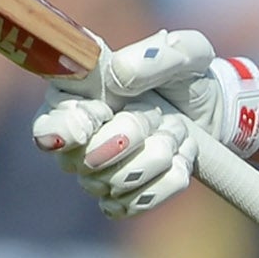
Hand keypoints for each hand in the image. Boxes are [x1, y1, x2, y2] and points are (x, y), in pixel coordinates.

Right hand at [33, 29, 258, 217]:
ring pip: (116, 184)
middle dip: (134, 134)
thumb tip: (121, 75)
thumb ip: (152, 56)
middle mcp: (76, 140)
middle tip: (159, 112)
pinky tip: (179, 157)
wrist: (211, 111)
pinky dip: (167, 181)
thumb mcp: (183, 52)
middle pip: (88, 160)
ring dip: (158, 155)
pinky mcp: (121, 197)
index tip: (100, 112)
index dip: (67, 129)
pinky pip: (135, 204)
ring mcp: (96, 174)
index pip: (47, 127)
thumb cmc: (185, 74)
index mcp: (72, 95)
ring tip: (175, 130)